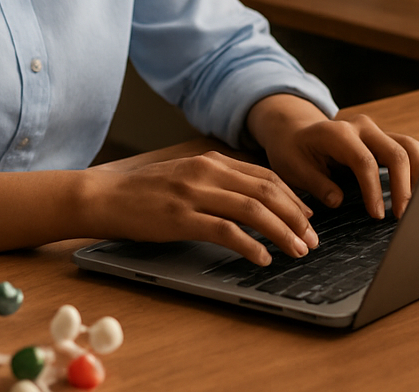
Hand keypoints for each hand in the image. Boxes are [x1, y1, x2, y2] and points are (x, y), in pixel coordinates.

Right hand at [78, 151, 317, 265]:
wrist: (105, 196)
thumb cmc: (145, 191)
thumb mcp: (187, 175)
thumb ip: (217, 180)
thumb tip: (253, 197)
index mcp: (212, 161)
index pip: (266, 176)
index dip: (293, 198)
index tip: (308, 217)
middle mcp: (208, 172)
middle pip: (266, 192)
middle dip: (295, 217)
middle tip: (312, 239)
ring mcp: (194, 193)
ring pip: (252, 210)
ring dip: (281, 232)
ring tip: (297, 250)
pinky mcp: (181, 217)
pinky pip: (225, 230)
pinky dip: (249, 245)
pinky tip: (262, 258)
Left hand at [246, 94, 418, 220]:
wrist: (294, 132)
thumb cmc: (292, 151)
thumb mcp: (292, 167)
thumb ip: (315, 183)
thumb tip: (337, 200)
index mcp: (337, 133)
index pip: (364, 161)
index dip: (374, 190)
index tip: (377, 215)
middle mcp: (361, 127)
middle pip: (395, 151)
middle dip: (404, 185)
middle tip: (403, 215)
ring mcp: (375, 131)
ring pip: (409, 146)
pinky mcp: (382, 139)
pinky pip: (408, 150)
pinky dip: (418, 169)